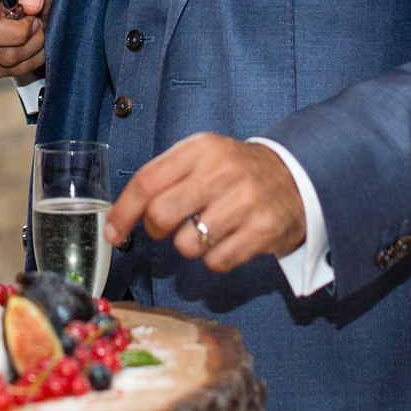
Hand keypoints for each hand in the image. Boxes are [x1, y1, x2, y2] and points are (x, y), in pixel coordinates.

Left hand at [104, 133, 304, 271]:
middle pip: (162, 215)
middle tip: (167, 228)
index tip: (113, 232)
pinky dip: (215, 259)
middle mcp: (222, 171)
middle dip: (156, 230)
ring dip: (189, 246)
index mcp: (201, 148)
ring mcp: (245, 201)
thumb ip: (164, 178)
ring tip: (207, 229)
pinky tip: (228, 240)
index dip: (124, 211)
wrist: (297, 177)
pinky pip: (216, 262)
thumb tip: (120, 218)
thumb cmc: (235, 171)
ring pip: (187, 245)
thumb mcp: (202, 157)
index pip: (147, 181)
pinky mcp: (263, 230)